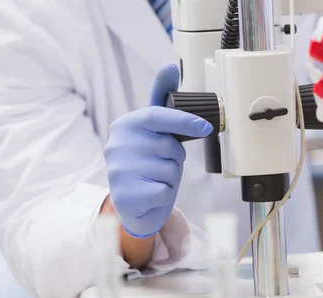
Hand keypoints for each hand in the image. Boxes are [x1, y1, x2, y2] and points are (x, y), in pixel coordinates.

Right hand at [105, 64, 212, 237]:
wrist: (134, 206)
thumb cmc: (149, 165)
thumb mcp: (155, 133)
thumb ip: (163, 105)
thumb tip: (169, 66)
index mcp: (124, 125)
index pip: (157, 116)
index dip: (184, 121)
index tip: (205, 127)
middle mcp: (116, 146)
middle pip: (169, 146)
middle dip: (176, 157)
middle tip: (163, 163)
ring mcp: (118, 171)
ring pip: (170, 170)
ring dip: (171, 177)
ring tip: (156, 179)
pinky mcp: (126, 196)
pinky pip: (165, 190)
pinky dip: (166, 194)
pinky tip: (153, 194)